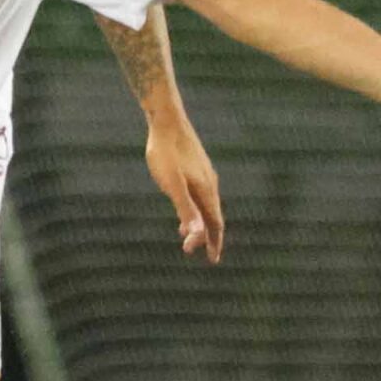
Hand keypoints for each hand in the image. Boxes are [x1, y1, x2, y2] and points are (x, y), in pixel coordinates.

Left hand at [144, 114, 224, 261]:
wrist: (166, 120)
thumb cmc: (165, 153)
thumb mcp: (172, 184)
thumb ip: (185, 209)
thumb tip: (196, 235)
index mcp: (206, 191)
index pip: (215, 224)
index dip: (214, 242)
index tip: (212, 260)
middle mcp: (210, 184)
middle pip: (214, 216)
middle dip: (211, 236)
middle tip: (207, 255)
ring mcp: (203, 174)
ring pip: (207, 205)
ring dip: (202, 223)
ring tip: (190, 237)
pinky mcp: (195, 166)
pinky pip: (200, 194)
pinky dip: (196, 208)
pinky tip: (184, 207)